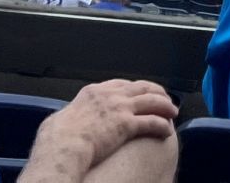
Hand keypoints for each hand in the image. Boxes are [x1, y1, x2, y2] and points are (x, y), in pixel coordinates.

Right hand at [20, 80, 177, 182]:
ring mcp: (120, 108)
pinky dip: (162, 125)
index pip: (121, 84)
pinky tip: (167, 131)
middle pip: (141, 87)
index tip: (141, 91)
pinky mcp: (128, 124)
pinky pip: (152, 122)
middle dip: (156, 91)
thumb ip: (69, 115)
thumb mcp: (60, 118)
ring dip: (165, 106)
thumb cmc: (57, 138)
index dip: (135, 87)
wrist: (64, 145)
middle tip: (164, 97)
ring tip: (172, 112)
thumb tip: (62, 121)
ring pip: (152, 101)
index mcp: (93, 92)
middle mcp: (110, 95)